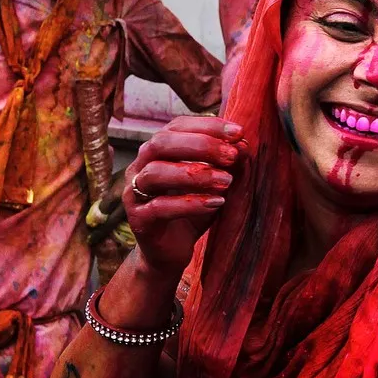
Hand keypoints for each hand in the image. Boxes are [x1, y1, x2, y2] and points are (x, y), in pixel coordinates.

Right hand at [124, 116, 243, 274]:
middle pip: (161, 143)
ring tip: (226, 181)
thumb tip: (243, 145)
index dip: (208, 126)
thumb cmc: (192, 210)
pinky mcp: (138, 219)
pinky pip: (159, 206)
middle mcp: (140, 166)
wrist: (171, 252)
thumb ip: (227, 165)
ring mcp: (134, 192)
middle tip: (232, 156)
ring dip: (195, 174)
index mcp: (158, 151)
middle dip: (201, 145)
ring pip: (156, 172)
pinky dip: (190, 203)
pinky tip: (216, 203)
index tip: (239, 133)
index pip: (177, 126)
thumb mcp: (216, 185)